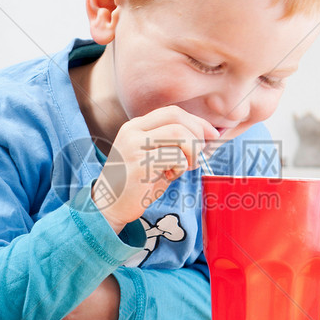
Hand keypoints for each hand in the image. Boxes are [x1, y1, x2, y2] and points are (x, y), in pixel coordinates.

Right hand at [91, 106, 218, 233]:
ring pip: (179, 134)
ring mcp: (134, 146)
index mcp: (136, 126)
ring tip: (185, 167)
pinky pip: (175, 157)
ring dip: (191, 152)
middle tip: (198, 155)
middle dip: (197, 134)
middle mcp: (133, 131)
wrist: (109, 206)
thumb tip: (205, 137)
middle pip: (177, 118)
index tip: (211, 135)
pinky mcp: (140, 164)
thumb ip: (172, 144)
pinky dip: (181, 167)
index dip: (196, 122)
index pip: (172, 112)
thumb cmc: (135, 184)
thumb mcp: (152, 157)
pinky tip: (169, 176)